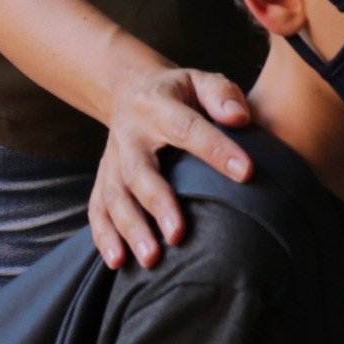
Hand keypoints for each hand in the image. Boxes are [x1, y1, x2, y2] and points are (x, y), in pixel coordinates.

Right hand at [89, 61, 257, 271]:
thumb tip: (239, 118)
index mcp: (158, 106)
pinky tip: (119, 262)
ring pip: (116, 197)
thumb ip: (222, 95)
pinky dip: (105, 236)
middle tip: (179, 235)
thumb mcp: (201, 81)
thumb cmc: (180, 93)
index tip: (246, 173)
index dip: (216, 150)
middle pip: (140, 172)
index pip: (188, 128)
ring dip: (131, 229)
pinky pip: (98, 210)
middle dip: (158, 204)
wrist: (131, 92)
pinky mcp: (103, 180)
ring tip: (152, 259)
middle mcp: (130, 135)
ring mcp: (112, 160)